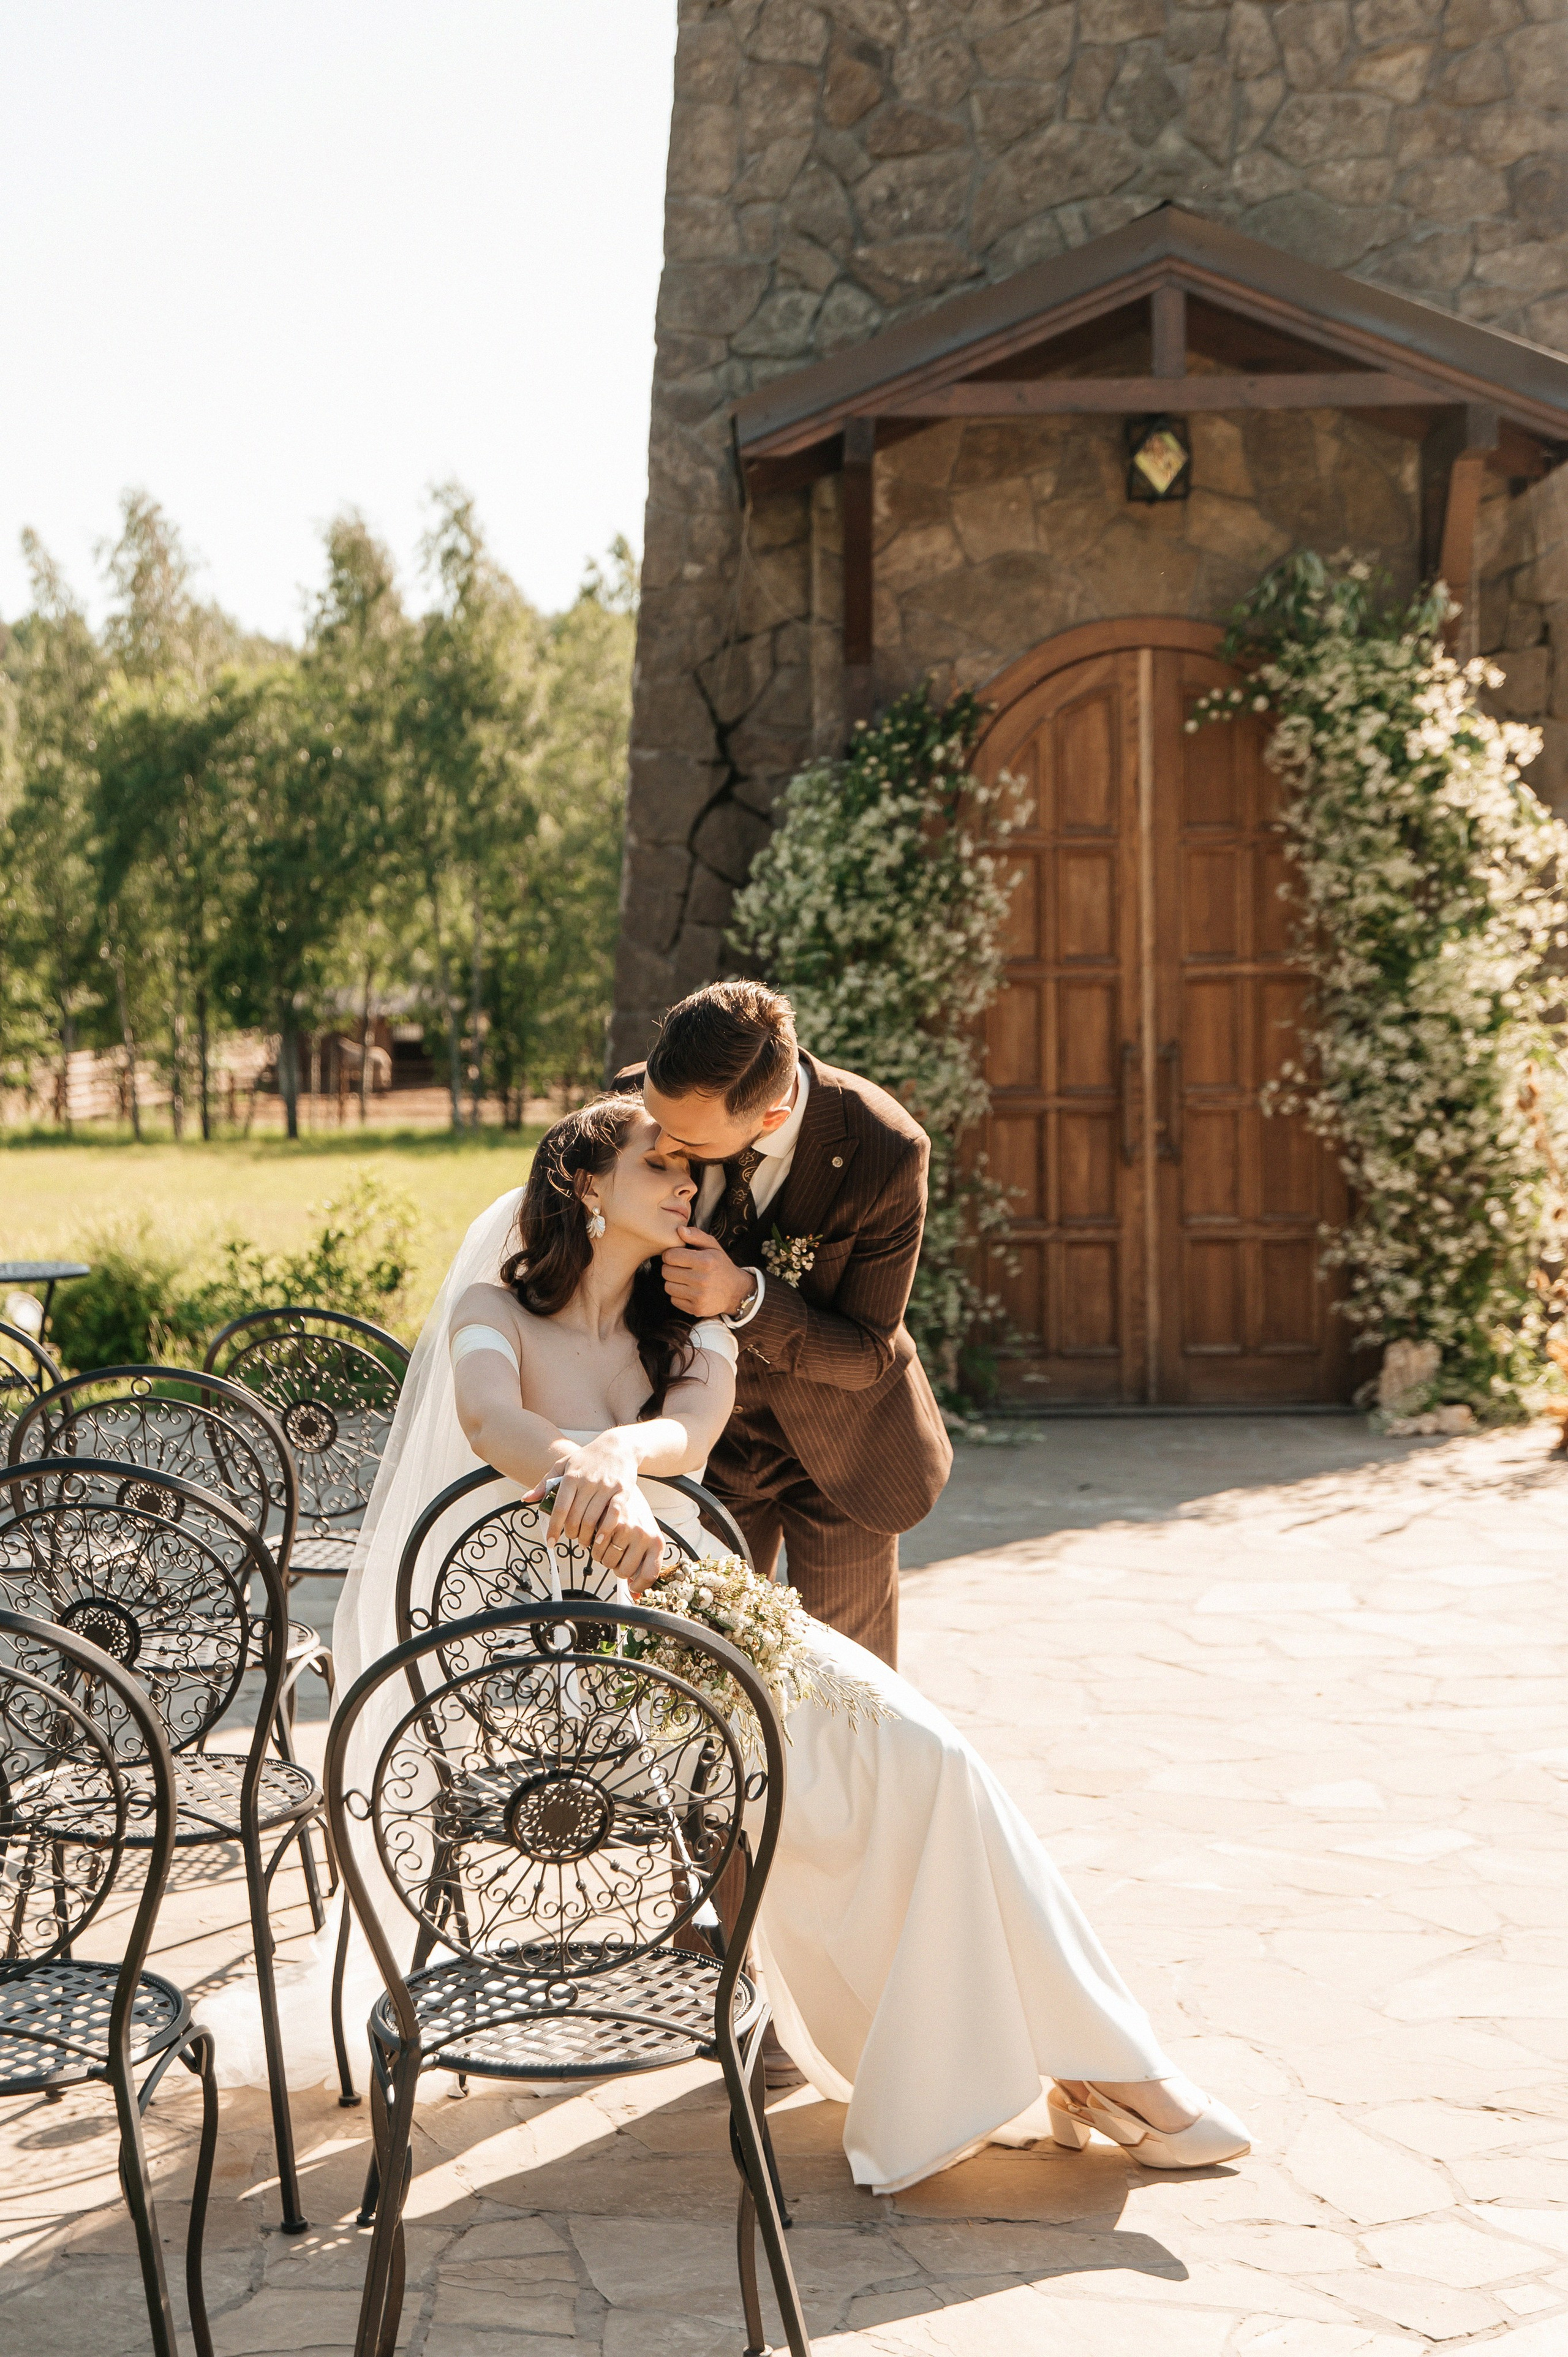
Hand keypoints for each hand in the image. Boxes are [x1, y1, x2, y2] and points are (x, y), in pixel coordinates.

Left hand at [523, 1437, 665, 1586]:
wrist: (618, 1446)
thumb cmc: (587, 1458)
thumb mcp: (563, 1464)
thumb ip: (545, 1483)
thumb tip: (526, 1499)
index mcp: (571, 1476)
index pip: (560, 1508)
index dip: (554, 1528)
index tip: (550, 1542)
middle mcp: (588, 1482)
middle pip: (575, 1517)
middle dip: (571, 1533)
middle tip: (571, 1537)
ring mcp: (606, 1487)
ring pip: (592, 1519)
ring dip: (586, 1536)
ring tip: (584, 1540)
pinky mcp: (622, 1491)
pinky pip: (613, 1515)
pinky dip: (605, 1530)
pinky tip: (599, 1539)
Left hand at [661, 1224, 755, 1318]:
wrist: (736, 1292)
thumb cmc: (721, 1266)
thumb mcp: (713, 1246)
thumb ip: (696, 1235)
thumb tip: (679, 1230)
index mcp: (705, 1261)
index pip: (670, 1256)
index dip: (670, 1254)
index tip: (677, 1256)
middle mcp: (702, 1280)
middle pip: (666, 1272)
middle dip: (670, 1268)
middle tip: (680, 1267)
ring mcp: (699, 1297)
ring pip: (668, 1286)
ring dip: (673, 1282)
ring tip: (684, 1278)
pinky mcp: (696, 1309)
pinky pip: (673, 1300)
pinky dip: (678, 1294)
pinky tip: (688, 1290)